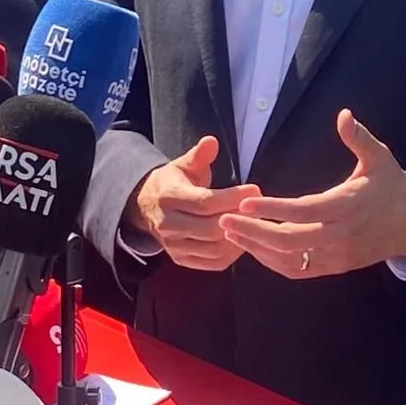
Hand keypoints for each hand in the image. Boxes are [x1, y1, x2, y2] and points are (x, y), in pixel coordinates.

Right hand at [125, 137, 260, 270]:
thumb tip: (212, 141)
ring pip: (213, 249)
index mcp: (168, 197)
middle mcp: (167, 224)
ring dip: (238, 237)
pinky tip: (243, 238)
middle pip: (210, 229)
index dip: (232, 198)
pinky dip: (231, 254)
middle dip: (238, 218)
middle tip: (258, 208)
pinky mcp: (181, 259)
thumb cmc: (174, 182)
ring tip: (253, 222)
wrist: (147, 207)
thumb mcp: (183, 165)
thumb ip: (199, 156)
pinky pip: (212, 263)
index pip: (205, 202)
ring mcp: (173, 245)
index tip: (255, 189)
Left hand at [220, 109, 405, 279]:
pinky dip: (272, 262)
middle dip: (254, 232)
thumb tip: (343, 114)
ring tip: (230, 233)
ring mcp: (336, 255)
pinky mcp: (334, 267)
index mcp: (348, 206)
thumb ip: (359, 138)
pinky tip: (253, 247)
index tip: (247, 201)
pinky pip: (298, 270)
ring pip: (290, 260)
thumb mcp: (380, 158)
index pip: (305, 211)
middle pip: (290, 240)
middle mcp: (340, 235)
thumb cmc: (391, 187)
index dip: (274, 208)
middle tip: (225, 220)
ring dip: (257, 248)